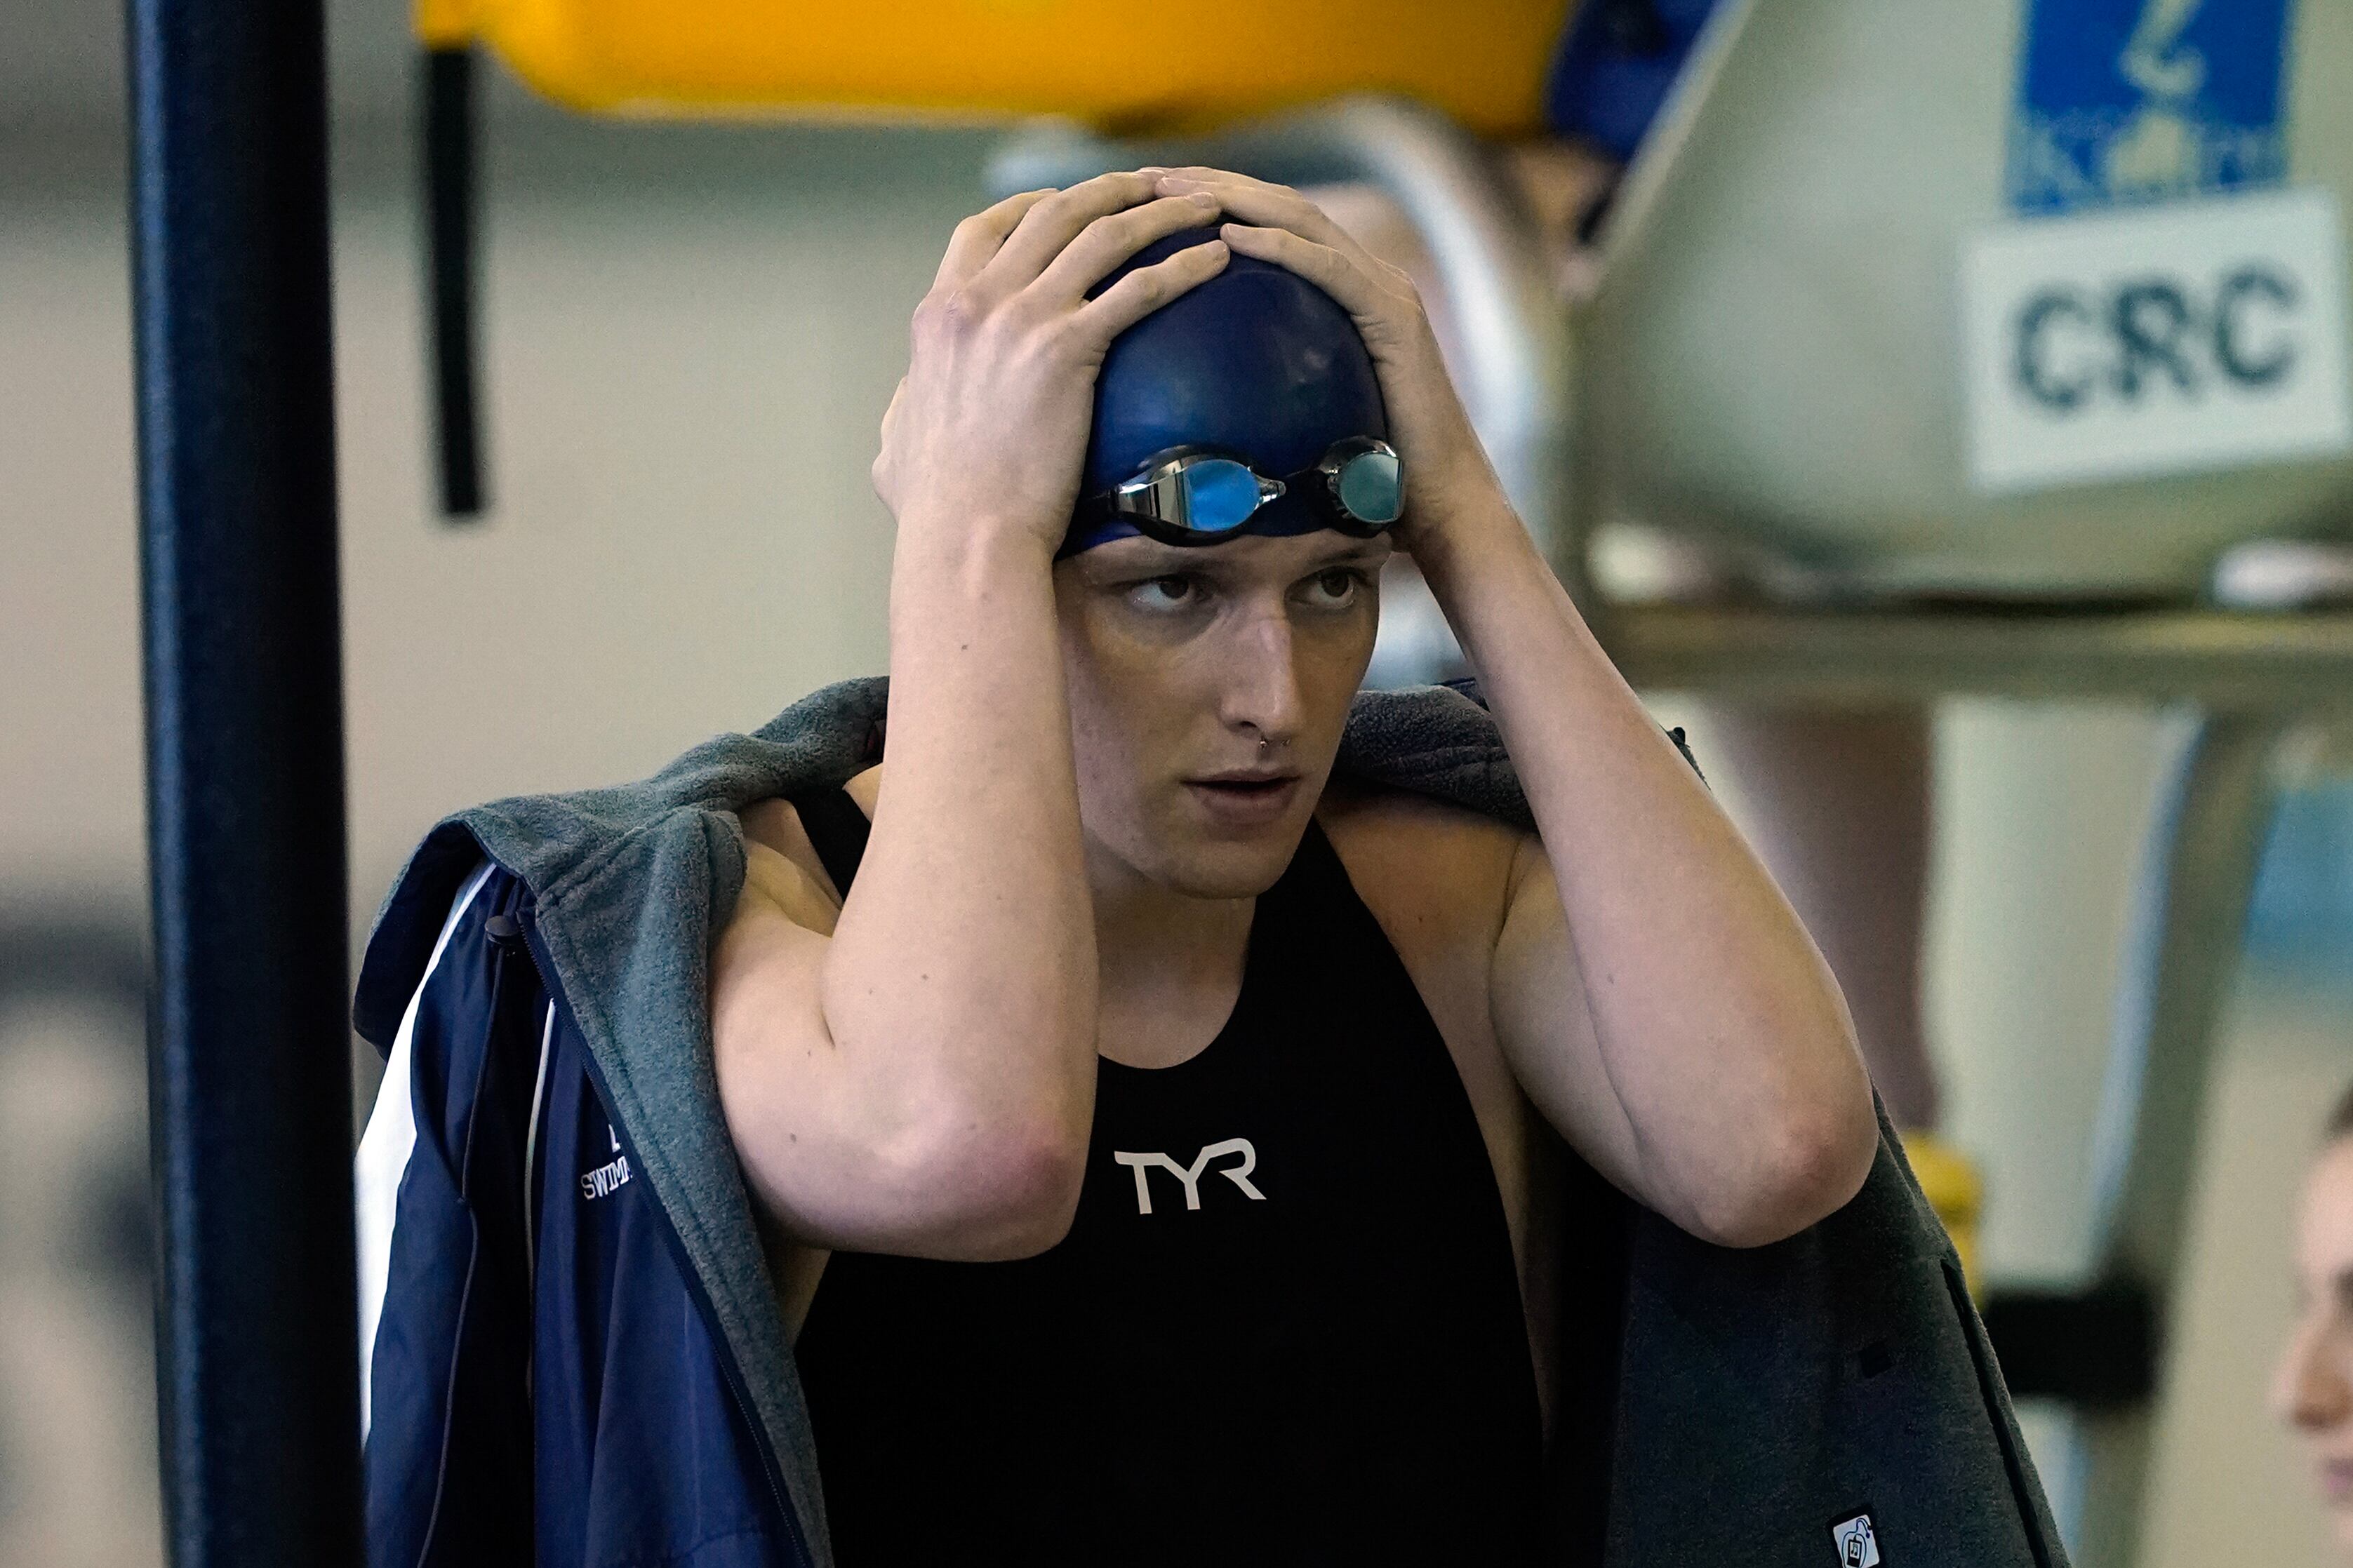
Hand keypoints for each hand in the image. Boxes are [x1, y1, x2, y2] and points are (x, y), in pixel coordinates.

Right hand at [873, 172, 1229, 554]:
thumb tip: (904, 407)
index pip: (982, 228)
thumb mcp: (899, 440)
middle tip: (1156, 186)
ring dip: (1159, 213)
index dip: (1028, 204)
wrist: (966, 531)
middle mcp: (977, 300)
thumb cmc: (936, 507)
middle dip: (1109, 189)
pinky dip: (1181, 267)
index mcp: (938, 313)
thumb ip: (906, 407)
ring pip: (1102, 236)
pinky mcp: (1066, 348)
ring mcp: (1021, 318)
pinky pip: (1138, 289)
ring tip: (1205, 207)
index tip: (1066, 198)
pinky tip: (1215, 262)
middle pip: (1052, 213)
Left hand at [1146, 168, 1509, 551]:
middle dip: (1213, 184)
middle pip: (1282, 206)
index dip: (1214, 200)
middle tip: (1149, 177)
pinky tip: (1231, 237)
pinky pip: (1330, 269)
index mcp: (1347, 292)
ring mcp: (1386, 291)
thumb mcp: (1299, 420)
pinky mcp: (1395, 318)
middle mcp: (1369, 277)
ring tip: (1176, 191)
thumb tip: (1187, 404)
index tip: (1150, 197)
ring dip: (1236, 198)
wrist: (1438, 507)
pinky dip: (1281, 246)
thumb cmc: (1367, 482)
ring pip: (1303, 220)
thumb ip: (1260, 392)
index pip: (1273, 225)